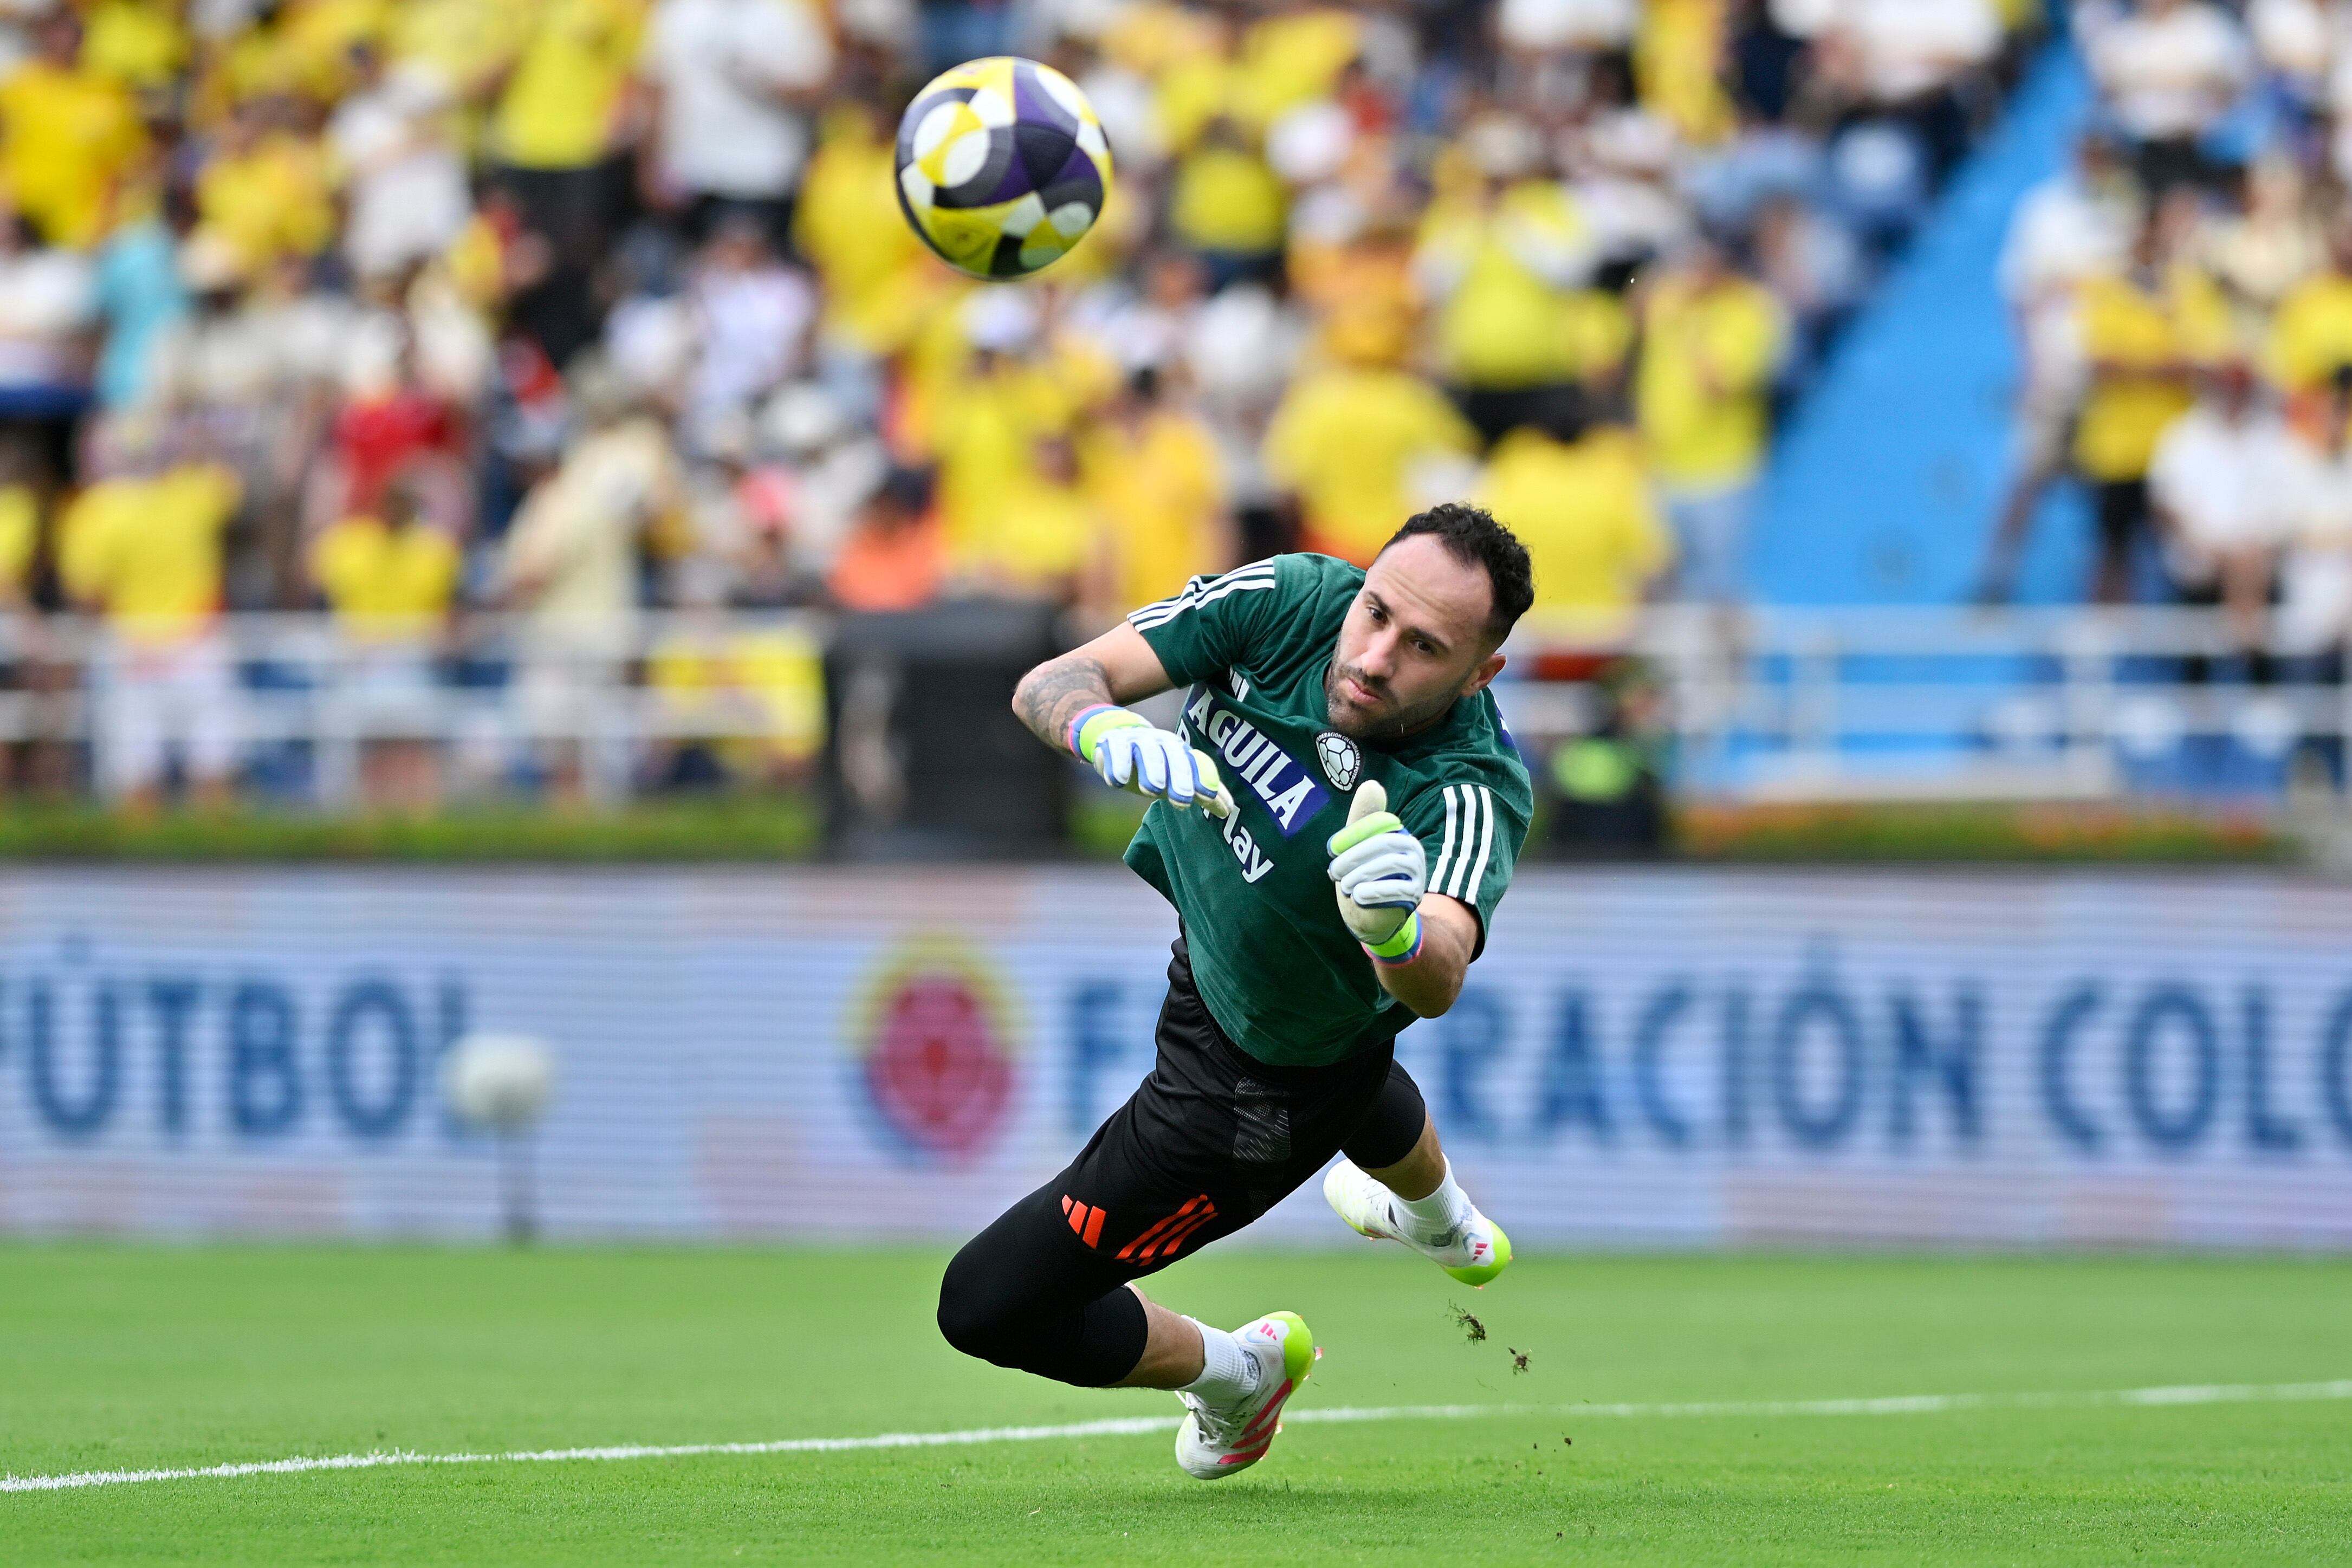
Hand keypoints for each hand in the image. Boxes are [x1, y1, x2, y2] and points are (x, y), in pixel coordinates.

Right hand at [1071, 705, 1232, 817]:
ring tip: (1152, 791)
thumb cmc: (1153, 763)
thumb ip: (1200, 791)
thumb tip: (1228, 810)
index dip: (1203, 779)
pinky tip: (1118, 781)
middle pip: (1174, 757)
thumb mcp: (1176, 776)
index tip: (1207, 797)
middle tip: (1182, 801)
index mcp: (1180, 752)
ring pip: (1147, 752)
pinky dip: (1116, 765)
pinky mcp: (1112, 741)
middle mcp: (1161, 743)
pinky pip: (1116, 750)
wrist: (1115, 736)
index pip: (1196, 764)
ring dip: (1151, 770)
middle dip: (1180, 778)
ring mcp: (1136, 740)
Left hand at [1326, 781, 1424, 962]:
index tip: (1331, 848)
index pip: (1377, 824)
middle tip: (1333, 871)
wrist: (1375, 916)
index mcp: (1398, 833)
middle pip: (1383, 844)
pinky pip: (1396, 889)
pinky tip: (1357, 896)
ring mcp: (1416, 873)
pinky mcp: (1414, 896)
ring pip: (1388, 865)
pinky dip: (1372, 892)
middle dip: (1353, 856)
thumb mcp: (1357, 847)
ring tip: (1345, 886)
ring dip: (1360, 875)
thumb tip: (1372, 785)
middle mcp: (1412, 850)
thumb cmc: (1363, 876)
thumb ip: (1361, 820)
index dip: (1352, 834)